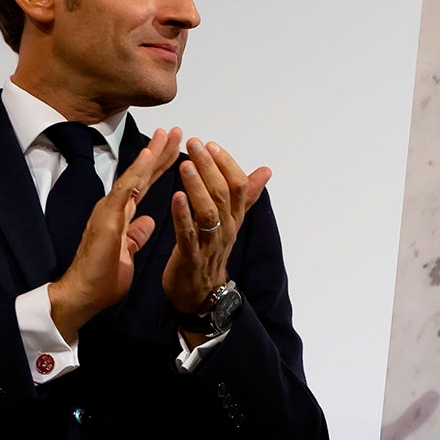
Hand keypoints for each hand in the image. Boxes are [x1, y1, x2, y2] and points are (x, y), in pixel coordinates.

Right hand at [48, 127, 178, 341]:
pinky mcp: (107, 216)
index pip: (143, 185)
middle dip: (159, 152)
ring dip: (151, 154)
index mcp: (120, 215)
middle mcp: (113, 207)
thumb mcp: (126, 254)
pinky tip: (149, 154)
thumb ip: (136, 236)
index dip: (158, 167)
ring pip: (134, 175)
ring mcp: (109, 209)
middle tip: (176, 131)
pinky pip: (126, 189)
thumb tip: (148, 222)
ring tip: (168, 134)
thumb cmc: (101, 279)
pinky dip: (138, 170)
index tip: (175, 150)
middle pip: (141, 175)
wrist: (82, 294)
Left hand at [163, 138, 269, 319]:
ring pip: (209, 212)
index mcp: (234, 219)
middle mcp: (226, 229)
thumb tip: (265, 171)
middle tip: (195, 144)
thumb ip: (246, 195)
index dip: (227, 164)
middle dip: (209, 167)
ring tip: (185, 165)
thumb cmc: (211, 253)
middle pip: (224, 194)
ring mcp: (209, 244)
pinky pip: (187, 234)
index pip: (239, 187)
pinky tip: (175, 197)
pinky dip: (182, 214)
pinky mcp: (190, 257)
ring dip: (197, 186)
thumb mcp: (231, 222)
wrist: (200, 294)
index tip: (212, 145)